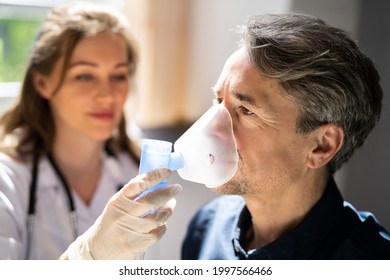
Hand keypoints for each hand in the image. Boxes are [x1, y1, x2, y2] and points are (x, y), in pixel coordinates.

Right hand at [64, 168, 181, 258]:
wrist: (98, 249)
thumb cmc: (112, 222)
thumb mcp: (117, 205)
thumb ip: (134, 195)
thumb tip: (158, 181)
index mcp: (118, 201)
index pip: (138, 184)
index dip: (155, 176)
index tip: (167, 171)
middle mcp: (122, 215)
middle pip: (151, 201)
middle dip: (168, 193)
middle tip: (177, 188)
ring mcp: (128, 231)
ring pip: (157, 218)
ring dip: (168, 210)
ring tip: (170, 205)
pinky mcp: (135, 245)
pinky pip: (157, 233)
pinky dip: (162, 227)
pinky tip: (160, 224)